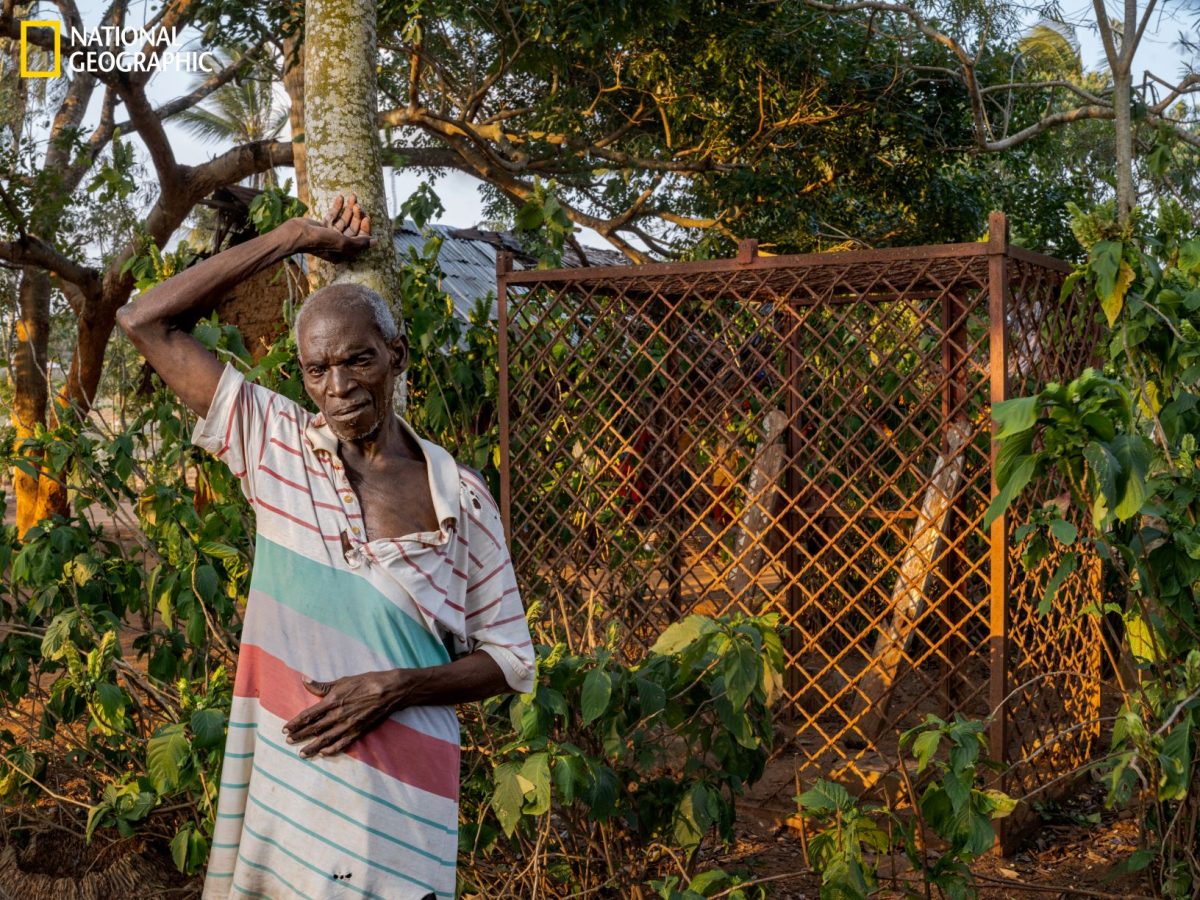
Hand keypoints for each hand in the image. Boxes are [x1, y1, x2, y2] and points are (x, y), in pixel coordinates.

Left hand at [282, 669, 407, 757]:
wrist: (389, 691)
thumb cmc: (366, 682)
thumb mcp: (343, 680)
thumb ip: (322, 685)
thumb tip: (305, 681)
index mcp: (332, 701)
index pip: (308, 715)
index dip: (295, 723)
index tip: (285, 729)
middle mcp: (338, 715)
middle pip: (314, 729)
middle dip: (300, 736)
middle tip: (288, 742)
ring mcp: (348, 725)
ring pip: (325, 739)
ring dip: (312, 747)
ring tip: (301, 753)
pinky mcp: (358, 731)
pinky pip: (342, 744)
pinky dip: (332, 750)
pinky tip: (323, 753)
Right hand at [291, 193, 373, 261]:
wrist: (296, 234)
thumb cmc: (320, 241)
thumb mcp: (343, 243)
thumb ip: (360, 243)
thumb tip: (376, 242)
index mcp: (345, 252)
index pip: (360, 238)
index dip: (365, 228)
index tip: (365, 217)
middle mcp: (339, 244)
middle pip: (353, 228)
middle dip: (356, 215)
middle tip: (357, 204)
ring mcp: (330, 235)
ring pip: (344, 220)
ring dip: (348, 208)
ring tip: (352, 196)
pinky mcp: (322, 226)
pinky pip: (333, 216)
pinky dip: (337, 207)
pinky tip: (340, 197)